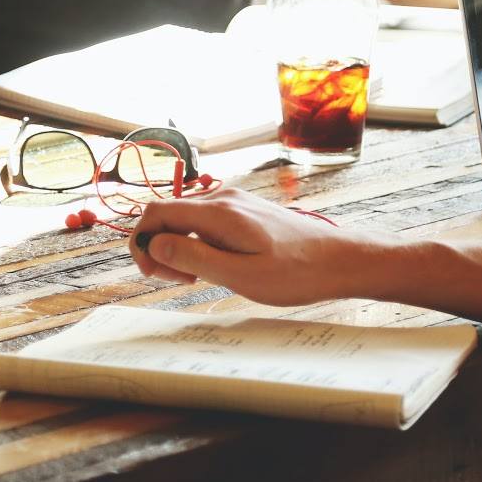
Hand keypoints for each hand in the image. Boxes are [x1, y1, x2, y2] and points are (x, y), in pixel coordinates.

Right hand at [129, 188, 358, 305]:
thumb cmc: (296, 273)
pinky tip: (217, 267)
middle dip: (160, 248)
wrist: (339, 260)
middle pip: (167, 215)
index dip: (142, 243)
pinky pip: (204, 223)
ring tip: (201, 278)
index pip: (155, 212)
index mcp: (218, 212)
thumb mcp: (240, 275)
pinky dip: (198, 244)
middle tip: (181, 282)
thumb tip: (153, 245)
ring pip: (185, 220)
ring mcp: (234, 203)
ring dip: (180, 248)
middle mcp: (222, 199)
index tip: (154, 274)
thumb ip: (194, 258)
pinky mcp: (243, 211)